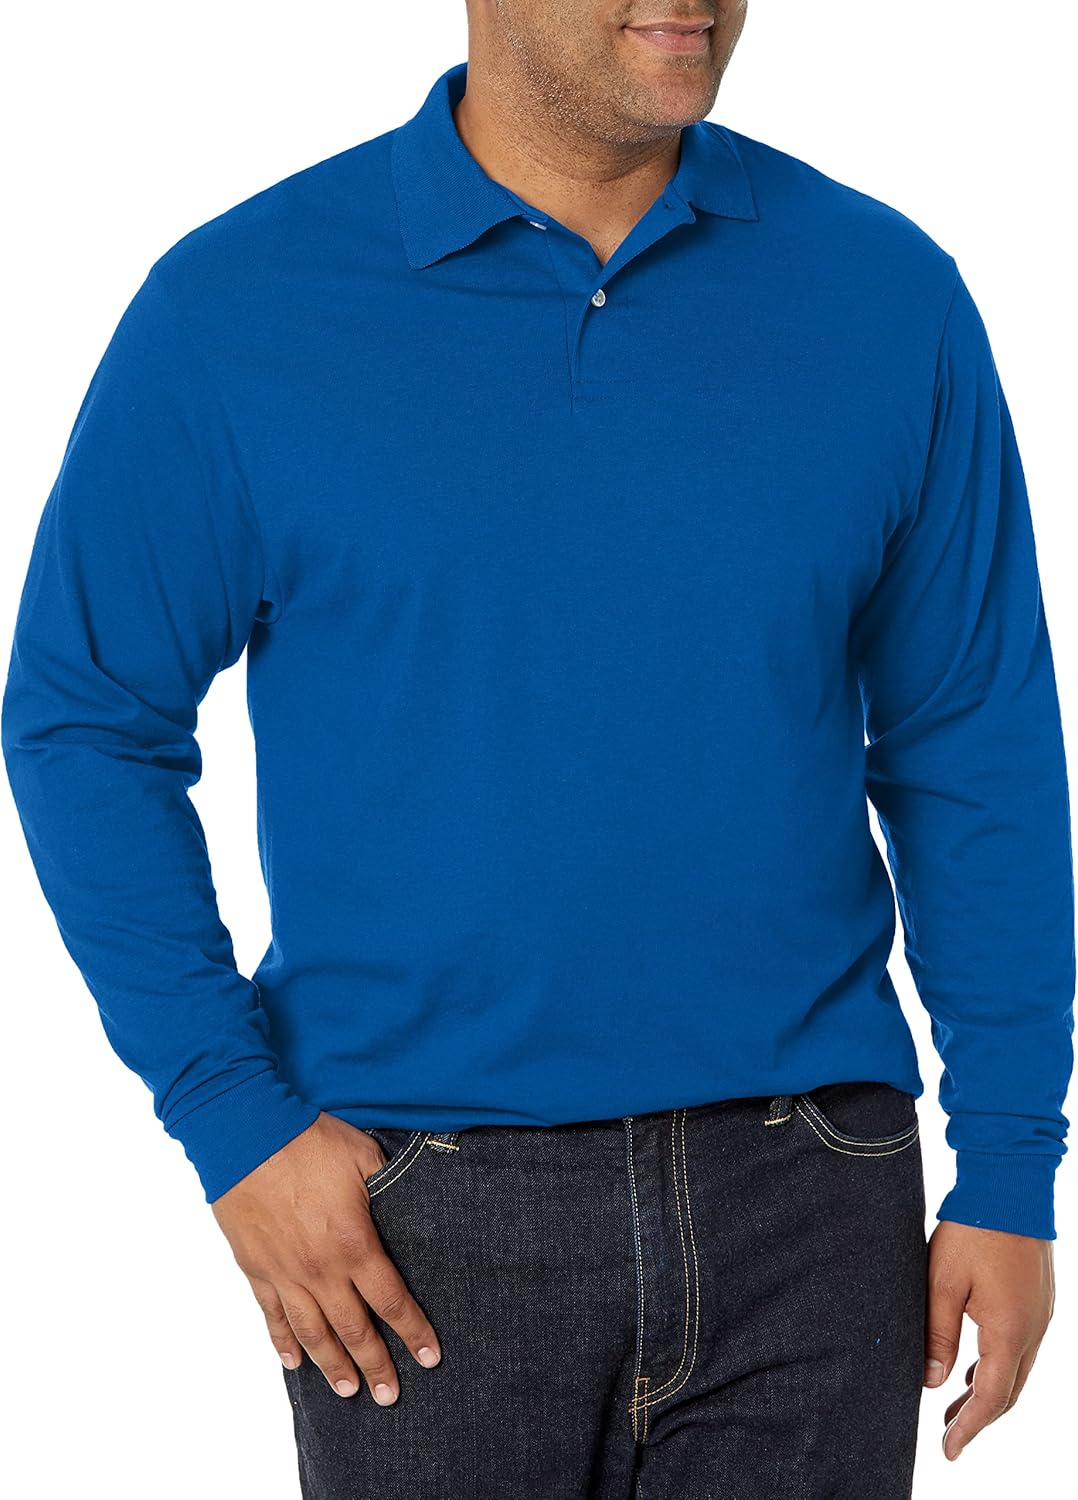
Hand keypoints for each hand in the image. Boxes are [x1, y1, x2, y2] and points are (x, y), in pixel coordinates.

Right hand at [211, 1111, 441, 1403]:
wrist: (247, 1135)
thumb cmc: (309, 1141)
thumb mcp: (365, 1158)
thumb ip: (388, 1190)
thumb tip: (407, 1205)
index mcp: (354, 1244)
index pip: (391, 1301)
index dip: (413, 1332)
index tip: (429, 1358)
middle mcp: (321, 1270)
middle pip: (354, 1330)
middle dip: (375, 1365)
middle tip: (389, 1396)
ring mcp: (285, 1273)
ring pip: (313, 1333)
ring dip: (332, 1365)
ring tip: (348, 1391)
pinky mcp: (256, 1268)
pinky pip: (272, 1316)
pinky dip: (284, 1342)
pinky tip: (294, 1363)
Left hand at [924, 1219, 1054, 1459]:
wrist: (1010, 1185)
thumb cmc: (973, 1229)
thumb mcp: (941, 1282)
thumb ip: (937, 1335)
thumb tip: (933, 1381)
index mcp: (1010, 1331)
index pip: (991, 1398)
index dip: (969, 1427)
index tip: (949, 1450)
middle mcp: (1033, 1330)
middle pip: (1009, 1391)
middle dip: (979, 1417)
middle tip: (949, 1436)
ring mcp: (1040, 1315)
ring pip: (1016, 1370)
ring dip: (988, 1392)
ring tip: (957, 1407)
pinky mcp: (1037, 1300)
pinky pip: (1020, 1347)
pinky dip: (998, 1366)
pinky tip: (976, 1368)